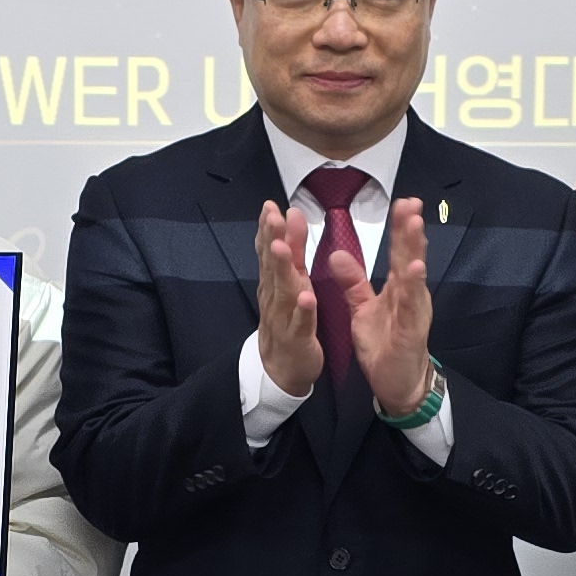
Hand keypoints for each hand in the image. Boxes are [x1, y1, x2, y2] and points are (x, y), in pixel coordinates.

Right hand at [254, 199, 324, 397]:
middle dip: (272, 240)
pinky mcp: (297, 339)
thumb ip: (292, 251)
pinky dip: (302, 311)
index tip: (270, 206)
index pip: (270, 250)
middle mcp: (275, 296)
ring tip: (283, 248)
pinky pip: (300, 324)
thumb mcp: (290, 282)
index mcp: (276, 282)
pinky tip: (307, 298)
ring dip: (282, 269)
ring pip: (283, 291)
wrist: (281, 369)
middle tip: (272, 216)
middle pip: (273, 265)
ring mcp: (283, 318)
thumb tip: (291, 215)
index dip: (269, 229)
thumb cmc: (287, 322)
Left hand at [352, 197, 437, 415]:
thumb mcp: (363, 310)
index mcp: (398, 289)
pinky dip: (414, 288)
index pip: (399, 253)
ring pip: (415, 277)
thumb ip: (353, 283)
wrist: (397, 384)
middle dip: (410, 230)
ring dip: (416, 250)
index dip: (400, 228)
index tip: (402, 201)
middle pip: (411, 257)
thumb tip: (337, 254)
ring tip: (415, 225)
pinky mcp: (412, 332)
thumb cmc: (385, 345)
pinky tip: (415, 270)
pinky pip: (412, 307)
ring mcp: (414, 313)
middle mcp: (410, 296)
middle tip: (412, 202)